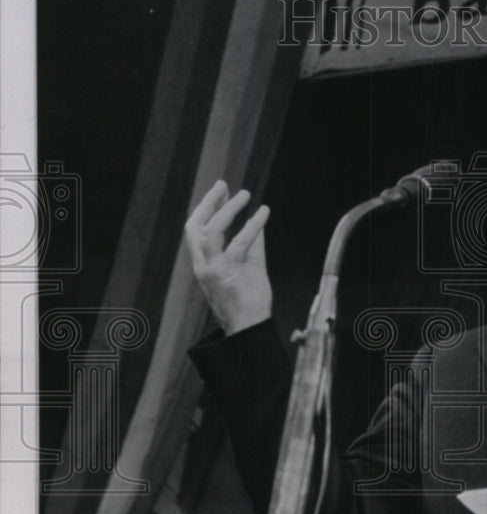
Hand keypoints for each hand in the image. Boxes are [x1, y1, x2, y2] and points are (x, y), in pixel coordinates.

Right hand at [185, 181, 272, 334]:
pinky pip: (239, 244)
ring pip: (212, 231)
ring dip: (228, 210)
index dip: (206, 208)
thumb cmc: (248, 301)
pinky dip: (252, 225)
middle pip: (196, 226)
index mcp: (202, 264)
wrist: (249, 328)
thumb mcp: (249, 267)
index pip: (196, 231)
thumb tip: (258, 222)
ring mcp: (214, 270)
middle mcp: (203, 265)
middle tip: (224, 185)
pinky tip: (263, 213)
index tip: (220, 192)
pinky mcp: (230, 274)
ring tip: (245, 195)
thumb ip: (252, 245)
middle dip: (208, 202)